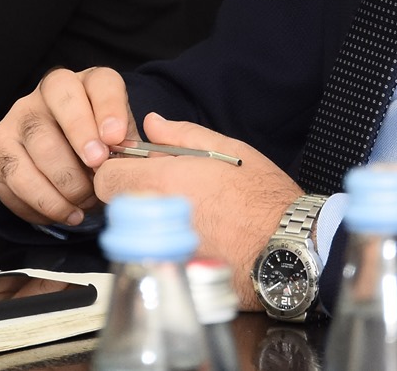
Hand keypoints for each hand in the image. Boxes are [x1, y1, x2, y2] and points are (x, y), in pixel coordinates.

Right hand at [0, 66, 137, 226]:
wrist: (64, 165)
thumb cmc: (97, 152)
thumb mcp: (120, 144)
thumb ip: (128, 149)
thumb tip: (133, 166)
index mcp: (88, 85)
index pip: (100, 83)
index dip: (108, 108)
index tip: (115, 137)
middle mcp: (49, 93)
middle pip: (61, 104)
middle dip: (81, 138)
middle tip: (97, 168)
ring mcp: (20, 117)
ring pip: (38, 142)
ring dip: (64, 181)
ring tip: (85, 203)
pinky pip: (15, 175)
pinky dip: (42, 202)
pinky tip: (64, 212)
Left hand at [92, 112, 302, 308]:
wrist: (290, 246)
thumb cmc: (263, 197)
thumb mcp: (227, 150)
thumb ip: (181, 135)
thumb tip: (152, 124)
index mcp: (165, 180)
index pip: (106, 177)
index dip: (118, 169)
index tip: (135, 169)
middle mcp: (157, 217)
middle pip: (117, 206)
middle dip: (133, 194)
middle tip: (165, 190)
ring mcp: (163, 249)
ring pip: (134, 232)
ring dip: (149, 221)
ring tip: (185, 215)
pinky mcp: (175, 273)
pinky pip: (154, 255)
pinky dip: (166, 246)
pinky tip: (193, 239)